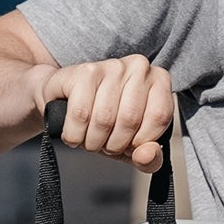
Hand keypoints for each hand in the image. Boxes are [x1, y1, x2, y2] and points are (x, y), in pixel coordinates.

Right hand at [33, 56, 174, 171]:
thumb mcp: (133, 144)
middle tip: (106, 143)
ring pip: (104, 119)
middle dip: (114, 144)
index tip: (130, 143)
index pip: (160, 117)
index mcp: (159, 80)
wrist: (63, 99)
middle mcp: (138, 67)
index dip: (142, 140)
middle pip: (130, 120)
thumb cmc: (105, 121)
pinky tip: (75, 133)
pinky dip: (75, 134)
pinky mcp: (84, 71)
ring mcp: (111, 66)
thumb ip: (150, 157)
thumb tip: (146, 156)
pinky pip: (80, 114)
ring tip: (90, 138)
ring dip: (93, 142)